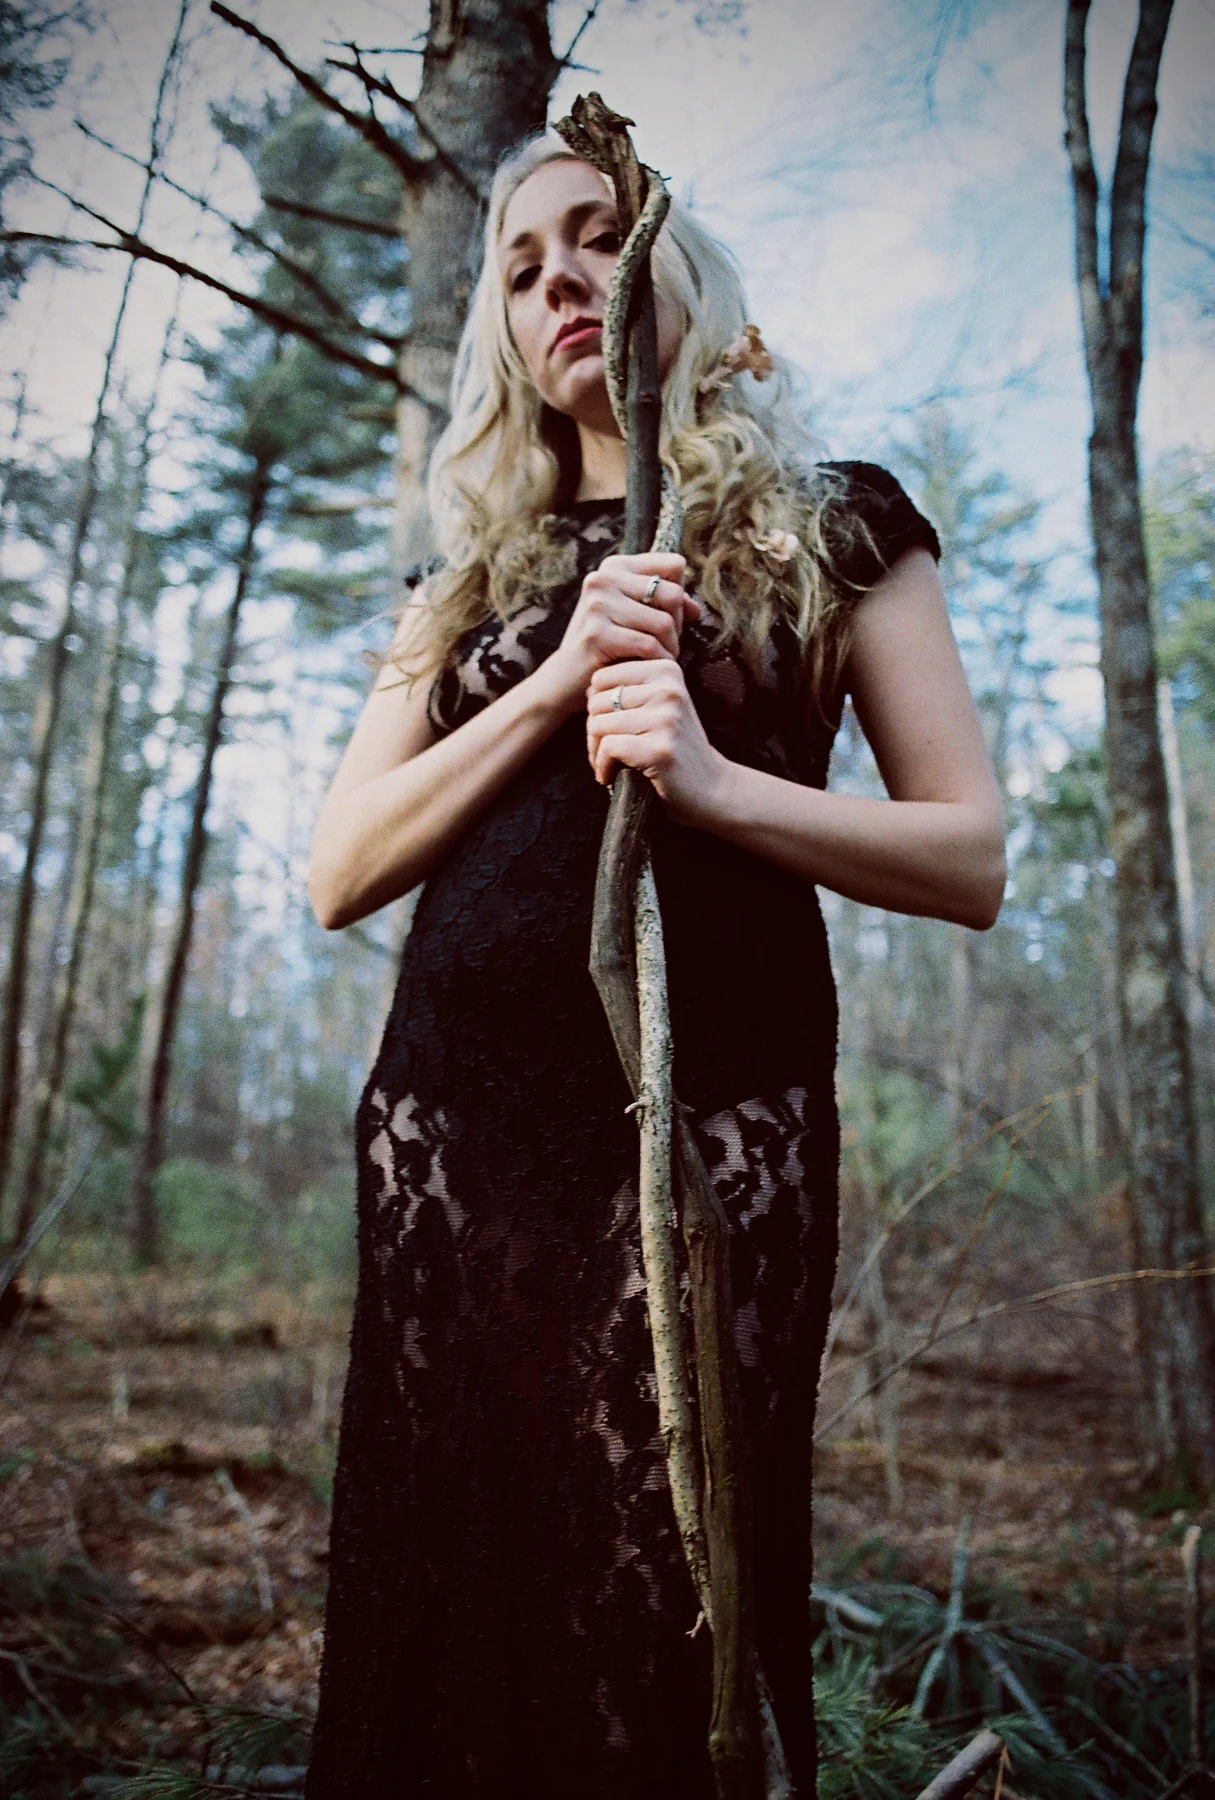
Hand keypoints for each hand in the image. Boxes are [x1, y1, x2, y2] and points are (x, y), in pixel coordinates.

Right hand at [540, 553, 700, 716]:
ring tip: (659, 658)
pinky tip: (649, 668)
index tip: (667, 618)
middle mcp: (602, 578)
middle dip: (677, 626)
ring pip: (664, 623)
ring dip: (670, 647)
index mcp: (614, 566)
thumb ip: (667, 606)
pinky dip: (657, 660)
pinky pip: (649, 646)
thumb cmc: (607, 646)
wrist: (566, 679)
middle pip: (673, 594)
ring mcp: (597, 605)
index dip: (679, 596)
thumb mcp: (635, 617)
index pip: (674, 566)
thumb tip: (697, 609)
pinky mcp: (597, 633)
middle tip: (666, 645)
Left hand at [585, 659, 733, 825]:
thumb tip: (588, 688)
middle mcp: (669, 689)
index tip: (607, 729)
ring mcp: (666, 718)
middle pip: (597, 702)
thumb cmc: (677, 747)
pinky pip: (609, 748)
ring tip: (608, 765)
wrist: (711, 788)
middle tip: (605, 752)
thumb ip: (630, 691)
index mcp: (667, 670)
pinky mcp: (660, 749)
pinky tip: (610, 777)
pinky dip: (602, 767)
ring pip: (599, 725)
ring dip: (595, 752)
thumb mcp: (660, 706)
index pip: (602, 677)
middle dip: (593, 731)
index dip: (595, 705)